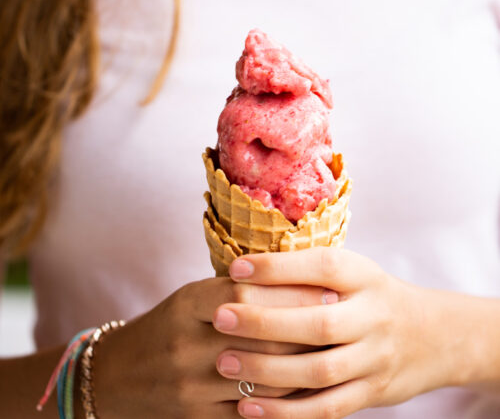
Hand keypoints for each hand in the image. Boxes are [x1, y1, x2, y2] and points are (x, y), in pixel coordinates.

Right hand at [91, 276, 329, 417]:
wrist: (118, 377)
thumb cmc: (166, 327)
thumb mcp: (190, 297)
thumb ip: (231, 289)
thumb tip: (290, 276)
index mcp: (187, 304)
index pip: (248, 292)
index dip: (291, 290)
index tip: (327, 287)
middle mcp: (187, 344)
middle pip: (262, 336)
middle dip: (307, 327)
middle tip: (343, 318)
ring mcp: (191, 386)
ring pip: (263, 378)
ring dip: (302, 367)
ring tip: (335, 352)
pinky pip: (251, 414)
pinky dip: (283, 403)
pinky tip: (308, 390)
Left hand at [213, 248, 456, 417]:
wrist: (432, 334)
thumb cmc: (371, 295)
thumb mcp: (352, 270)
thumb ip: (309, 271)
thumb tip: (246, 267)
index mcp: (363, 277)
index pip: (321, 267)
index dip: (278, 268)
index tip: (236, 269)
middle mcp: (372, 316)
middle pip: (318, 322)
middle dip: (265, 321)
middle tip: (221, 318)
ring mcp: (374, 358)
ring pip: (320, 370)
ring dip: (268, 370)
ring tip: (225, 364)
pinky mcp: (372, 392)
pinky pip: (327, 407)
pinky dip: (286, 412)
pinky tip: (248, 407)